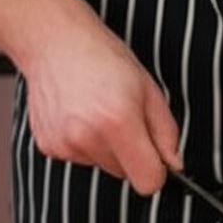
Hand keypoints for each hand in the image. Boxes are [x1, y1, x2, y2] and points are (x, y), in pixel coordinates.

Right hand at [21, 7, 181, 194]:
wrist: (54, 40)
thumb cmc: (102, 58)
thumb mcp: (149, 89)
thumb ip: (167, 133)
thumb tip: (174, 164)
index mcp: (118, 121)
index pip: (149, 182)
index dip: (157, 170)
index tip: (155, 155)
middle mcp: (87, 137)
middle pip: (126, 175)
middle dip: (131, 153)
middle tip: (123, 118)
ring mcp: (65, 144)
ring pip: (103, 166)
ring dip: (107, 147)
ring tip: (98, 112)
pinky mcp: (49, 146)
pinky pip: (81, 158)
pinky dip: (85, 143)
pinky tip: (80, 115)